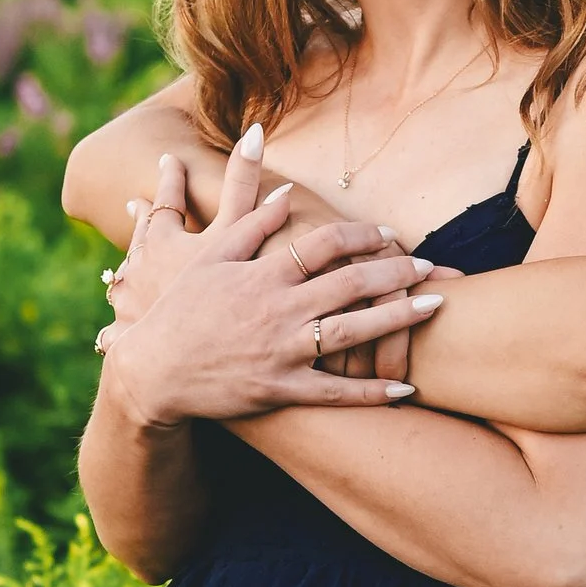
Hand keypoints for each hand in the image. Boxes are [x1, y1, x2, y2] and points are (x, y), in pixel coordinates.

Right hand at [94, 138, 440, 422]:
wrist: (151, 372)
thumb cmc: (178, 310)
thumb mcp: (208, 257)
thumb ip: (250, 222)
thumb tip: (288, 195)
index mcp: (263, 273)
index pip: (326, 244)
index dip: (363, 235)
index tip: (389, 234)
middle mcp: (278, 309)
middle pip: (351, 283)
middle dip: (396, 272)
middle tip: (429, 266)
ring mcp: (282, 352)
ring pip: (353, 333)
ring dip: (399, 319)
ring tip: (434, 306)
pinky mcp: (280, 390)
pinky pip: (336, 392)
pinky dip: (372, 391)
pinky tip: (406, 388)